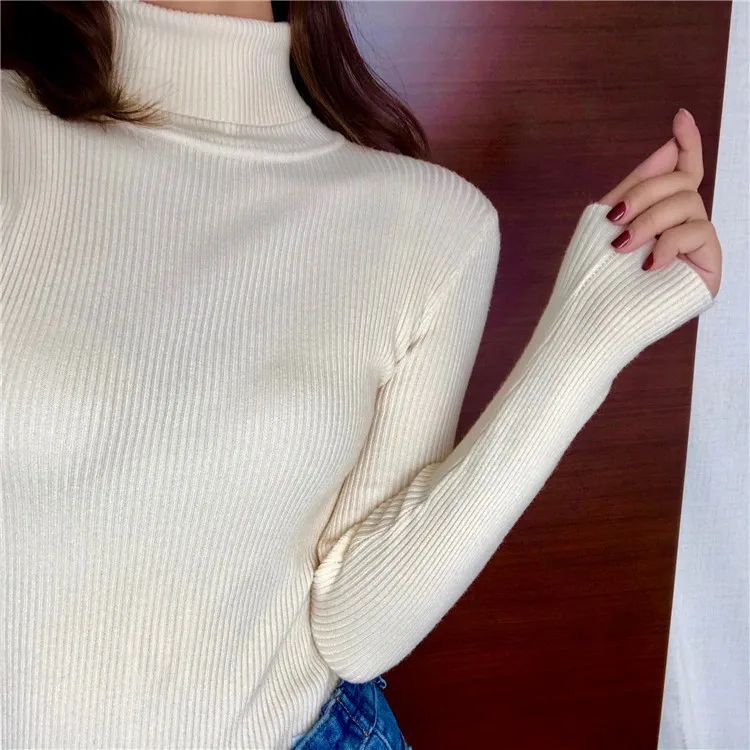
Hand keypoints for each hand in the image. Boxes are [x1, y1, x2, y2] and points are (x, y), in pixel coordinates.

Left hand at [598, 108, 721, 298]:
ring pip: (688, 203)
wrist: (590, 319)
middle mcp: (681, 225)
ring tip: (622, 246)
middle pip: (681, 181)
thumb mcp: (606, 222)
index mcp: (658, 213)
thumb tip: (669, 147)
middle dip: (645, 192)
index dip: (686, 143)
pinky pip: (700, 233)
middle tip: (615, 220)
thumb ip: (636, 185)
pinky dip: (668, 244)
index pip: (683, 170)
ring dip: (649, 220)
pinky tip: (648, 264)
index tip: (679, 117)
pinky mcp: (708, 267)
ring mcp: (696, 246)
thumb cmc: (592, 275)